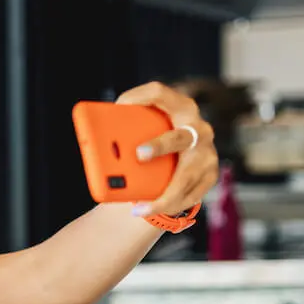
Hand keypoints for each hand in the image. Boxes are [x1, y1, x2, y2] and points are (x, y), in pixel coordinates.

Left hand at [116, 81, 218, 217]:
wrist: (173, 169)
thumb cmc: (150, 147)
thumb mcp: (142, 136)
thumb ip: (126, 134)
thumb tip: (95, 144)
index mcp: (178, 108)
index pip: (159, 93)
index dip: (139, 96)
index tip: (118, 106)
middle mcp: (197, 128)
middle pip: (178, 136)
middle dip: (160, 145)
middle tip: (139, 155)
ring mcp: (206, 152)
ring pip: (186, 176)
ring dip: (163, 194)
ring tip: (138, 207)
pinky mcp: (208, 175)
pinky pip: (189, 195)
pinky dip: (167, 205)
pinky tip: (146, 210)